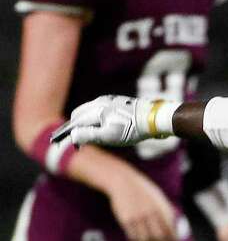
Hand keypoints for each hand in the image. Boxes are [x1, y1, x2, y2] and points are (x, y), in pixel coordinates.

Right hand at [52, 95, 167, 147]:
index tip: (60, 140)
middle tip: (73, 139)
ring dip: (84, 121)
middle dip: (74, 126)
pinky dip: (94, 117)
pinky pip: (99, 108)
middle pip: (80, 114)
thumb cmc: (132, 129)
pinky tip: (100, 125)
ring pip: (89, 110)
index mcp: (96, 110)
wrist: (154, 118)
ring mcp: (109, 100)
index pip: (76, 121)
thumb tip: (73, 136)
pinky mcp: (117, 101)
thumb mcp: (110, 136)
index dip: (68, 131)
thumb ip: (90, 135)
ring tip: (85, 134)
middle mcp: (100, 102)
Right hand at [107, 171, 178, 240]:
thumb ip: (166, 213)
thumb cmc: (144, 191)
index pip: (171, 231)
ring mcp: (138, 217)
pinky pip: (133, 237)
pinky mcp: (126, 220)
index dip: (172, 240)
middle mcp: (151, 214)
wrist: (124, 181)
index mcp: (162, 209)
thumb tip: (174, 230)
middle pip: (159, 237)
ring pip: (145, 240)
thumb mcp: (159, 199)